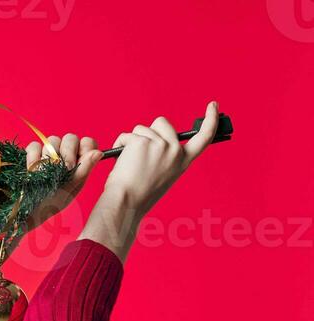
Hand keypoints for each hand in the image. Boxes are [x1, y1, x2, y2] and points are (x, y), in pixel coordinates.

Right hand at [22, 133, 103, 232]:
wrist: (24, 212)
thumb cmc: (49, 205)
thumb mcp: (70, 190)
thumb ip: (84, 170)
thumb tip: (98, 152)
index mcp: (78, 164)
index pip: (87, 143)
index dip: (84, 147)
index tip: (79, 158)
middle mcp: (64, 157)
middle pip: (70, 138)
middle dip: (67, 152)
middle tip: (63, 168)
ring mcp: (47, 155)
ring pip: (52, 140)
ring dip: (48, 157)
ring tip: (43, 173)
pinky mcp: (30, 155)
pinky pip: (34, 145)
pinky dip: (32, 156)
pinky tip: (31, 169)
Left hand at [81, 101, 219, 261]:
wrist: (126, 203)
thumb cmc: (138, 195)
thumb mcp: (162, 175)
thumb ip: (164, 157)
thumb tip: (154, 139)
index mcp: (183, 161)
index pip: (204, 137)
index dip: (210, 119)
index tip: (212, 105)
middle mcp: (175, 151)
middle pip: (162, 123)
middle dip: (149, 132)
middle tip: (140, 154)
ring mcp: (160, 145)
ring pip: (143, 128)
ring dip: (132, 140)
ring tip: (129, 163)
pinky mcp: (142, 142)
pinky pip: (127, 135)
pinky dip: (120, 144)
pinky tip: (119, 160)